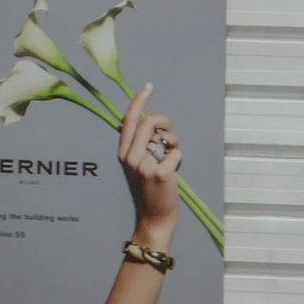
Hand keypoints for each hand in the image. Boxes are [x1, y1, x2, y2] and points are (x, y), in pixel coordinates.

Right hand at [117, 84, 181, 253]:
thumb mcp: (141, 163)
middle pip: (150, 120)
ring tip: (170, 158)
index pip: (130, 120)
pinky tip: (174, 171)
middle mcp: (130, 158)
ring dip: (174, 143)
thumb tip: (155, 120)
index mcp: (124, 153)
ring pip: (166, 136)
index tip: (149, 87)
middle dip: (165, 122)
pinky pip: (176, 152)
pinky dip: (179, 158)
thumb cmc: (152, 187)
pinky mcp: (160, 174)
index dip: (139, 100)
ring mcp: (144, 166)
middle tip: (169, 135)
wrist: (155, 216)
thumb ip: (144, 142)